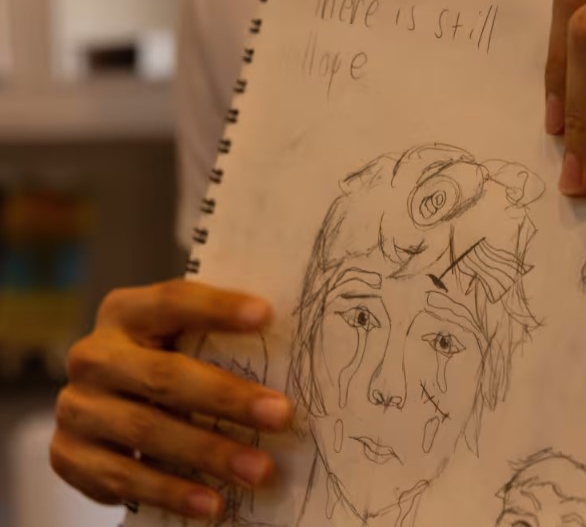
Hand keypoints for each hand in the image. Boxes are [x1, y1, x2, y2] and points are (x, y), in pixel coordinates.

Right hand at [50, 280, 291, 520]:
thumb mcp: (182, 341)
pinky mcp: (68, 455)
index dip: (218, 308)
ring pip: (147, 431)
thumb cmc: (165, 363)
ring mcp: (77, 407)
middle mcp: (94, 356)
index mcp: (126, 312)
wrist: (106, 406)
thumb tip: (297, 349)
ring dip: (209, 454)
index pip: (173, 302)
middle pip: (164, 376)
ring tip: (259, 470)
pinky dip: (172, 492)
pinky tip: (213, 503)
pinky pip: (123, 478)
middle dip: (228, 398)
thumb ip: (219, 340)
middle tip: (282, 416)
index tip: (267, 315)